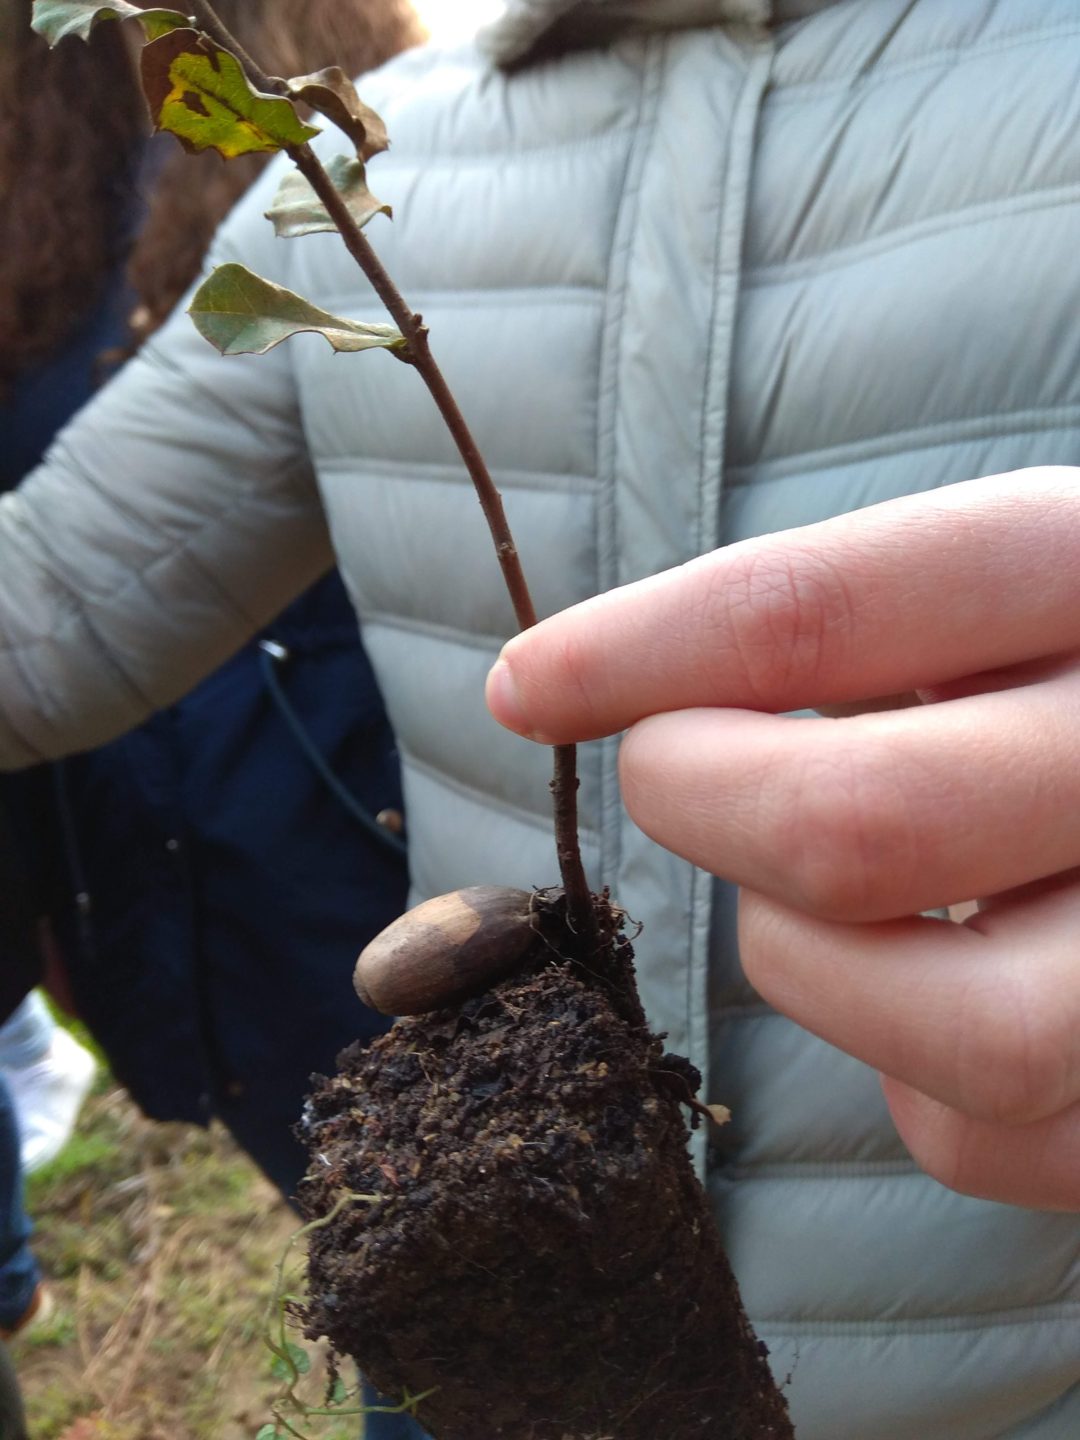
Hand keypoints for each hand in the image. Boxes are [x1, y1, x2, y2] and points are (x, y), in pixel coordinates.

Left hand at [486, 468, 1079, 1210]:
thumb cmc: (1054, 687)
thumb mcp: (980, 600)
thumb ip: (835, 629)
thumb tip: (557, 690)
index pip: (820, 613)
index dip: (638, 653)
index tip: (523, 687)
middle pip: (854, 828)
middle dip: (698, 807)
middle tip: (673, 776)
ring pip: (958, 1031)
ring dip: (809, 962)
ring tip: (823, 891)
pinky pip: (981, 1137)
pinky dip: (902, 1071)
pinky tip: (926, 977)